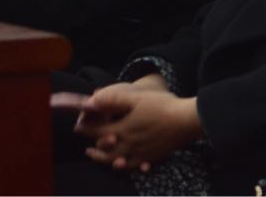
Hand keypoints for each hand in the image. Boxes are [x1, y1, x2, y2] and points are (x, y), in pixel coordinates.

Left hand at [78, 83, 201, 171]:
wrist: (187, 121)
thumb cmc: (162, 107)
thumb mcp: (137, 98)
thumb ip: (113, 99)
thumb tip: (91, 100)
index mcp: (122, 129)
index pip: (97, 132)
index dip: (86, 130)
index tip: (78, 128)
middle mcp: (128, 145)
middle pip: (105, 152)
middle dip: (95, 151)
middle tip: (87, 150)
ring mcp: (140, 153)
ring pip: (118, 162)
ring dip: (107, 161)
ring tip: (103, 159)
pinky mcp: (153, 156)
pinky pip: (136, 165)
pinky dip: (128, 167)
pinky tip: (128, 165)